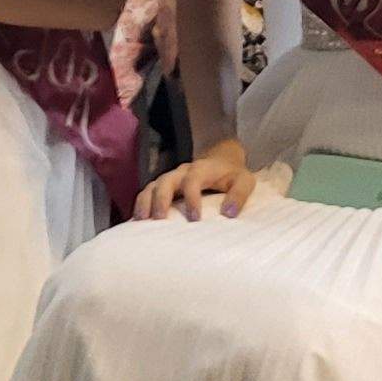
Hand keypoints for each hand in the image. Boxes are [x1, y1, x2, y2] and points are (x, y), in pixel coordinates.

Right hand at [137, 139, 258, 219]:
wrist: (222, 159)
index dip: (192, 199)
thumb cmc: (233, 174)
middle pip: (165, 180)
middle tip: (158, 220)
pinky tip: (137, 220)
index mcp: (201, 169)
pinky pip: (148, 192)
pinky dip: (141, 204)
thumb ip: (239, 195)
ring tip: (140, 220)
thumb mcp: (244, 181)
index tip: (195, 220)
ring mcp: (171, 178)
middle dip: (160, 199)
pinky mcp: (165, 185)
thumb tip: (229, 214)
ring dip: (145, 202)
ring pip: (152, 185)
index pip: (192, 180)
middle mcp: (182, 171)